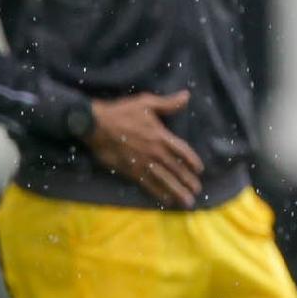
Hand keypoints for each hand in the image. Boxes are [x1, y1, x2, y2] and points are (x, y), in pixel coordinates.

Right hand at [85, 90, 203, 208]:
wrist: (96, 125)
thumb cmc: (121, 112)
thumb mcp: (146, 103)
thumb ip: (168, 103)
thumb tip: (187, 96)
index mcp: (161, 136)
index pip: (183, 151)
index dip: (193, 161)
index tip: (200, 170)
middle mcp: (155, 152)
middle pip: (176, 169)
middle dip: (188, 181)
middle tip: (198, 191)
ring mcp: (143, 163)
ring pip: (165, 180)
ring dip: (177, 191)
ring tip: (188, 202)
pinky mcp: (130, 170)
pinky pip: (148, 184)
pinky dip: (158, 193)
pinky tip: (166, 199)